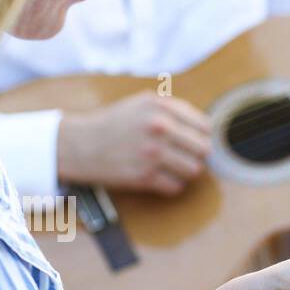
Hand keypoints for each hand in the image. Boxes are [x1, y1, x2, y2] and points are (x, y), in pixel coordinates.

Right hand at [57, 93, 211, 194]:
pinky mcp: (145, 176)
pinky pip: (177, 186)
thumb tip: (208, 130)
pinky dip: (172, 185)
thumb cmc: (116, 124)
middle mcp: (158, 127)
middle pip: (204, 150)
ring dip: (186, 172)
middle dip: (197, 155)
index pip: (205, 127)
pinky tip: (160, 177)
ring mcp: (152, 153)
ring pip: (195, 170)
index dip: (202, 137)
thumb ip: (175, 111)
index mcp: (160, 106)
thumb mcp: (143, 103)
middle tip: (184, 156)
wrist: (81, 144)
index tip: (193, 142)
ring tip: (172, 167)